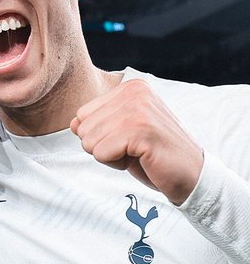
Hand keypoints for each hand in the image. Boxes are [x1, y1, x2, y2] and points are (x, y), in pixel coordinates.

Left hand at [70, 79, 203, 204]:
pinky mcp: (140, 130)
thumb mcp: (120, 135)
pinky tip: (141, 159)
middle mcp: (135, 92)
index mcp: (131, 87)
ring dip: (110, 156)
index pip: (82, 114)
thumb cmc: (153, 155)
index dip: (100, 136)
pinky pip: (101, 153)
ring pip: (89, 141)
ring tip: (138, 153)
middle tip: (134, 149)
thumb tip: (72, 123)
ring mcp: (138, 109)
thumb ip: (96, 125)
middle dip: (103, 147)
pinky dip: (116, 164)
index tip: (128, 140)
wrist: (191, 175)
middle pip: (83, 128)